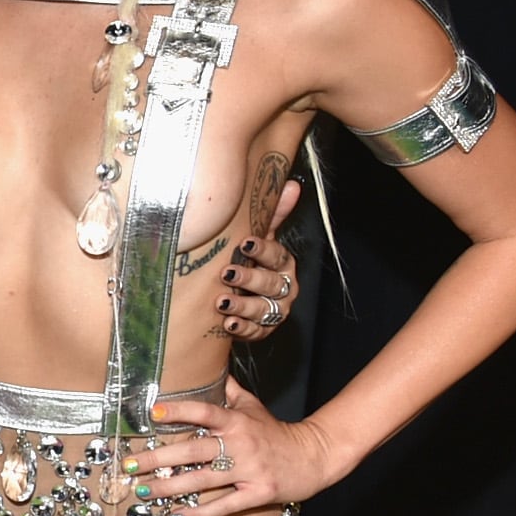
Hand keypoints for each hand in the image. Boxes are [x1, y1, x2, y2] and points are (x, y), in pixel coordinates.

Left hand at [130, 380, 343, 515]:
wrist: (315, 456)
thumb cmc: (275, 432)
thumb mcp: (253, 407)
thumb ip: (228, 391)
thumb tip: (209, 365)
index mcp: (236, 422)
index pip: (205, 412)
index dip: (180, 411)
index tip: (152, 413)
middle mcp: (241, 445)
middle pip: (193, 451)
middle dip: (158, 459)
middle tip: (129, 465)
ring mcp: (250, 470)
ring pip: (202, 480)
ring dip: (170, 487)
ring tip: (142, 491)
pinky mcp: (258, 493)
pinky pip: (224, 505)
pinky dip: (199, 512)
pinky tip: (176, 515)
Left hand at [211, 178, 304, 338]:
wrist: (236, 294)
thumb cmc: (247, 260)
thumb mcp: (257, 237)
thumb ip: (272, 215)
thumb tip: (293, 184)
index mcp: (282, 263)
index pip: (277, 255)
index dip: (263, 249)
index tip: (245, 243)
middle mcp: (283, 287)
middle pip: (271, 283)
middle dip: (251, 278)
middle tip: (228, 273)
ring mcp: (274, 310)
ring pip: (264, 309)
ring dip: (243, 304)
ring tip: (222, 301)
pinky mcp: (261, 330)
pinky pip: (255, 331)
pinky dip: (241, 328)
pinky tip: (227, 323)